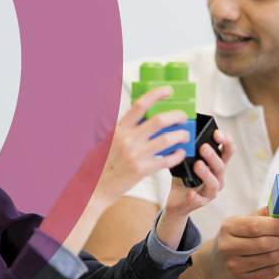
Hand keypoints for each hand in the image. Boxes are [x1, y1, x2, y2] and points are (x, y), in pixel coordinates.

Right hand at [92, 86, 190, 206]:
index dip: (156, 94)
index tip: (167, 90)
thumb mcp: (108, 141)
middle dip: (176, 116)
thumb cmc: (99, 165)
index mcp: (119, 130)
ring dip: (180, 135)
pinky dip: (177, 155)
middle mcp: (128, 140)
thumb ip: (124, 130)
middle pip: (159, 121)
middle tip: (182, 117)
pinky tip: (180, 152)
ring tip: (184, 135)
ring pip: (166, 140)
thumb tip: (141, 120)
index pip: (140, 105)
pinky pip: (166, 160)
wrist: (94, 187)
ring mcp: (135, 156)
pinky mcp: (142, 170)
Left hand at [165, 130, 234, 216]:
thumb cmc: (185, 178)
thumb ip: (189, 149)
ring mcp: (211, 191)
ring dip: (206, 174)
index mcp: (217, 164)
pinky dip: (196, 197)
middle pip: (221, 165)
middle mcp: (218, 177)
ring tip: (197, 165)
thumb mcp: (187, 161)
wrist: (178, 201)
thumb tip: (182, 134)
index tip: (216, 133)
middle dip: (213, 156)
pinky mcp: (201, 202)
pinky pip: (200, 200)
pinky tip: (190, 193)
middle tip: (203, 147)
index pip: (228, 150)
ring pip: (214, 183)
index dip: (226, 140)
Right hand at [202, 206, 278, 278]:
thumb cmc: (234, 238)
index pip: (256, 226)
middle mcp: (228, 247)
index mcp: (228, 227)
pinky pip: (269, 272)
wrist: (216, 262)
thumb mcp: (241, 222)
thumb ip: (261, 215)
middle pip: (264, 244)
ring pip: (269, 259)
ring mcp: (234, 265)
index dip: (277, 226)